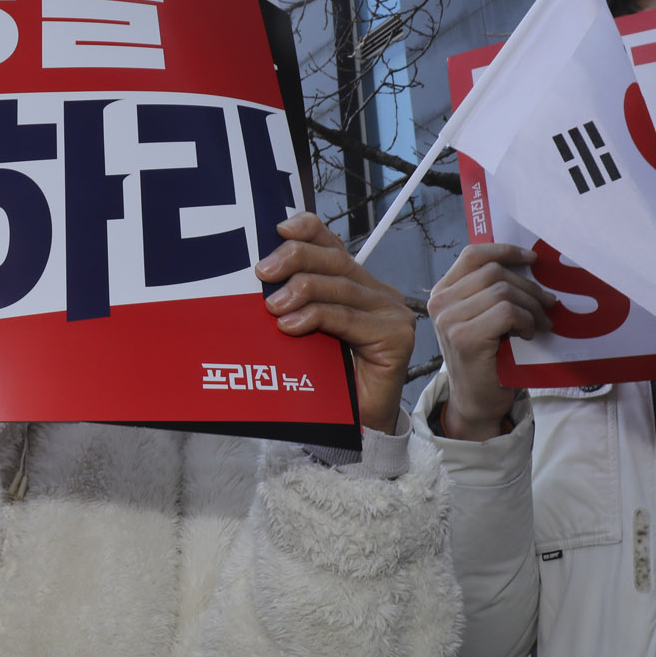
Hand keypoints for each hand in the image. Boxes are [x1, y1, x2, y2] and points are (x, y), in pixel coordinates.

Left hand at [254, 213, 416, 433]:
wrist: (355, 427)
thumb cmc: (326, 381)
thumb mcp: (304, 332)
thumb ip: (295, 303)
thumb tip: (259, 278)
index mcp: (357, 285)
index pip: (334, 246)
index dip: (309, 230)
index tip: (279, 229)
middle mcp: (379, 294)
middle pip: (336, 261)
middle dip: (296, 259)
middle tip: (263, 272)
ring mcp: (392, 314)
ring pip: (341, 289)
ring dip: (302, 291)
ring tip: (272, 306)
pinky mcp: (396, 337)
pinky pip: (349, 318)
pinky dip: (316, 317)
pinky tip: (291, 325)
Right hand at [427, 244, 556, 440]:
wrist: (477, 401)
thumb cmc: (487, 358)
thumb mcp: (483, 317)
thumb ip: (492, 291)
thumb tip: (530, 264)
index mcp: (443, 292)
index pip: (473, 254)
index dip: (505, 250)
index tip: (532, 259)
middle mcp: (440, 303)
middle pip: (494, 272)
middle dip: (529, 286)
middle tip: (548, 303)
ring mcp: (450, 320)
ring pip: (503, 291)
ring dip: (531, 306)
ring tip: (541, 323)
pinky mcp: (465, 338)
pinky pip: (506, 312)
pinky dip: (526, 320)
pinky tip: (529, 334)